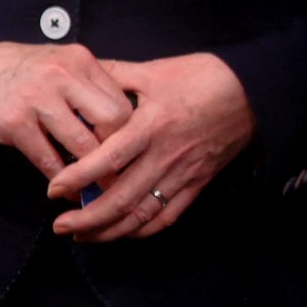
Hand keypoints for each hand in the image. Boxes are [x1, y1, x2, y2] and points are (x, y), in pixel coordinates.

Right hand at [0, 41, 134, 180]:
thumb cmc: (27, 72)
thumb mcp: (64, 66)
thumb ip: (91, 88)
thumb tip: (124, 126)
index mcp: (82, 62)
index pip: (122, 101)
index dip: (128, 130)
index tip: (127, 150)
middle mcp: (64, 76)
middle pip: (111, 119)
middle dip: (115, 149)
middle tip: (116, 169)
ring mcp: (38, 99)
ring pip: (80, 143)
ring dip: (90, 171)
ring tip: (96, 186)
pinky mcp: (14, 122)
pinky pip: (46, 157)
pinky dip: (60, 178)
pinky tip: (65, 188)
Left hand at [47, 53, 253, 240]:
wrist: (253, 91)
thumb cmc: (203, 77)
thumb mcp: (156, 71)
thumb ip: (116, 75)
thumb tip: (81, 73)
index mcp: (152, 125)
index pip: (108, 160)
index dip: (77, 179)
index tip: (53, 190)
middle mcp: (166, 155)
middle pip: (121, 198)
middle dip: (86, 218)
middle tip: (59, 225)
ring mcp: (184, 173)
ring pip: (142, 214)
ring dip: (109, 230)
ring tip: (82, 235)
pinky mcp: (198, 182)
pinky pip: (168, 215)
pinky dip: (143, 230)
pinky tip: (122, 232)